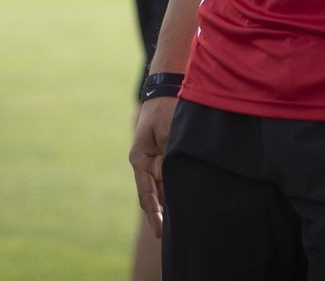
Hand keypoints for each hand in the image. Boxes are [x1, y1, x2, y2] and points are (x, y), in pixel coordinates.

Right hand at [129, 96, 177, 237]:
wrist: (165, 89)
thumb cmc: (165, 108)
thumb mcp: (169, 131)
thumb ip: (172, 155)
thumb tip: (176, 177)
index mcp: (140, 159)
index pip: (147, 193)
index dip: (154, 213)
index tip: (159, 230)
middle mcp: (145, 163)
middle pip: (154, 194)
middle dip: (162, 213)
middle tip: (171, 234)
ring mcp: (154, 160)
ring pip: (163, 187)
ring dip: (169, 202)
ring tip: (181, 222)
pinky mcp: (163, 155)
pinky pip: (168, 176)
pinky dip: (174, 188)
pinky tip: (184, 200)